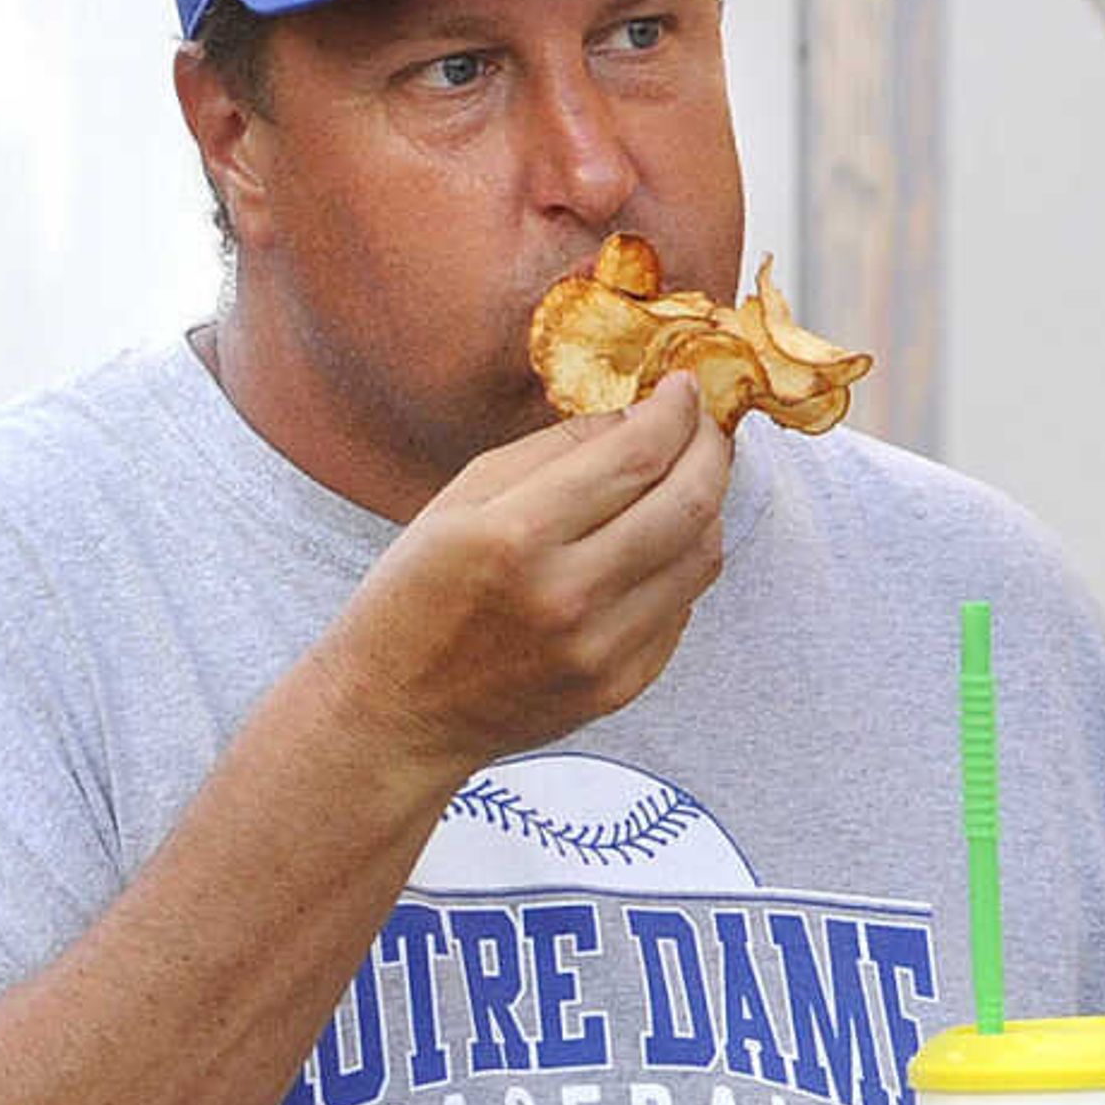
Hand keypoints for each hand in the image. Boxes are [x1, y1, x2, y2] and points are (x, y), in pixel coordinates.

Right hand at [327, 374, 732, 783]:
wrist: (393, 715)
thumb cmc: (411, 599)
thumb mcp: (456, 503)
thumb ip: (547, 452)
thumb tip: (633, 418)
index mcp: (515, 537)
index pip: (635, 456)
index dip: (674, 411)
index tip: (682, 389)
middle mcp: (567, 595)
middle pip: (688, 503)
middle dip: (710, 449)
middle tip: (704, 427)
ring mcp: (599, 650)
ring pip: (701, 558)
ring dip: (707, 507)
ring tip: (687, 482)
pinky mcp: (617, 687)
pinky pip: (681, 610)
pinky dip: (679, 567)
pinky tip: (653, 549)